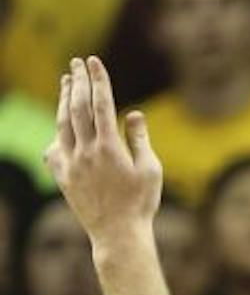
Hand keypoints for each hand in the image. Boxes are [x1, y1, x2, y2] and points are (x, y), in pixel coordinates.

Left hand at [46, 58, 162, 240]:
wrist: (117, 233)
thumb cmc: (141, 201)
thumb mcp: (151, 168)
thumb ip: (139, 139)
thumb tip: (133, 114)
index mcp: (109, 147)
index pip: (101, 104)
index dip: (98, 80)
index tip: (94, 61)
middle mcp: (85, 152)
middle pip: (77, 108)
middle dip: (77, 82)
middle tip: (77, 63)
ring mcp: (70, 164)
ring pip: (62, 124)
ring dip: (63, 100)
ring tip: (65, 82)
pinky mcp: (62, 176)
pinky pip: (54, 148)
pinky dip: (57, 132)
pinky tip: (60, 125)